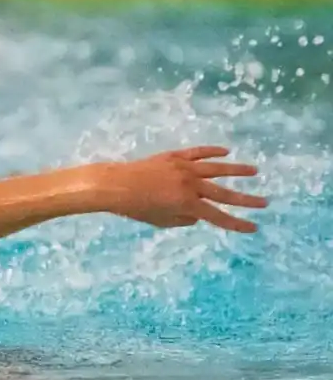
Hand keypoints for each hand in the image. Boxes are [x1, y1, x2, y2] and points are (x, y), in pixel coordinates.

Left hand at [102, 147, 267, 232]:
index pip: (218, 217)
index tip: (253, 227)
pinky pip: (198, 153)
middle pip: (224, 194)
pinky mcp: (175, 157)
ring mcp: (184, 168)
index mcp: (187, 204)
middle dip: (246, 199)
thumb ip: (182, 220)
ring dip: (237, 170)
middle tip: (264, 202)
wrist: (115, 185)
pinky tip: (226, 152)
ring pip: (217, 168)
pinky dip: (213, 152)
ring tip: (254, 171)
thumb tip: (198, 215)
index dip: (236, 223)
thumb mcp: (160, 221)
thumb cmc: (134, 207)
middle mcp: (191, 185)